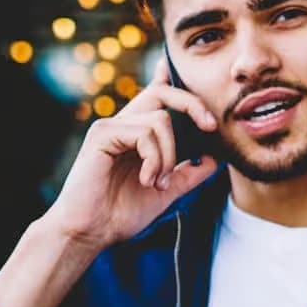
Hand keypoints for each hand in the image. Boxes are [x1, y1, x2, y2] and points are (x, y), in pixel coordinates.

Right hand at [43, 55, 222, 251]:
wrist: (91, 233)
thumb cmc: (121, 214)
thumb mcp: (167, 192)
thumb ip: (189, 173)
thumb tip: (215, 158)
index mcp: (135, 134)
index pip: (155, 96)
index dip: (170, 80)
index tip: (182, 74)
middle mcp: (122, 124)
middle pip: (163, 93)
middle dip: (193, 105)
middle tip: (211, 127)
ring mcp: (110, 127)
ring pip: (161, 119)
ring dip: (170, 155)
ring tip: (158, 182)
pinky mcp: (102, 135)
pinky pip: (145, 133)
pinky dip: (155, 159)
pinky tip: (146, 180)